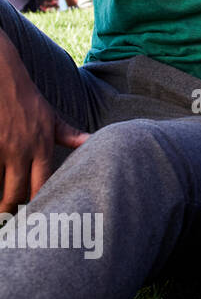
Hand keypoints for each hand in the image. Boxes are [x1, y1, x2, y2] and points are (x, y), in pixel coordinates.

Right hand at [0, 46, 89, 212]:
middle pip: (15, 193)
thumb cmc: (26, 99)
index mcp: (41, 146)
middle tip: (10, 224)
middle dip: (11, 211)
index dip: (41, 204)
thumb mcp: (50, 116)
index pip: (43, 184)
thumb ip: (69, 134)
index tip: (38, 221)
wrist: (0, 75)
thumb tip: (92, 142)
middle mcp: (20, 150)